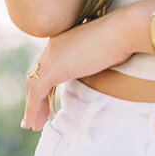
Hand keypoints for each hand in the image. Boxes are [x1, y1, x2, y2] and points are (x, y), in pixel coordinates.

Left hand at [21, 8, 134, 131]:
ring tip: (34, 125)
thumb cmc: (121, 37)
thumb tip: (98, 70)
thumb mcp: (101, 50)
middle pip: (36, 76)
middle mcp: (52, 47)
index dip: (44, 84)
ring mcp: (51, 58)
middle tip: (38, 116)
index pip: (46, 66)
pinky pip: (37, 93)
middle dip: (36, 98)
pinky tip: (32, 123)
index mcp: (62, 40)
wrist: (122, 30)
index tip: (48, 100)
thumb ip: (92, 60)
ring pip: (33, 86)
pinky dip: (32, 109)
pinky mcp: (54, 70)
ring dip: (33, 108)